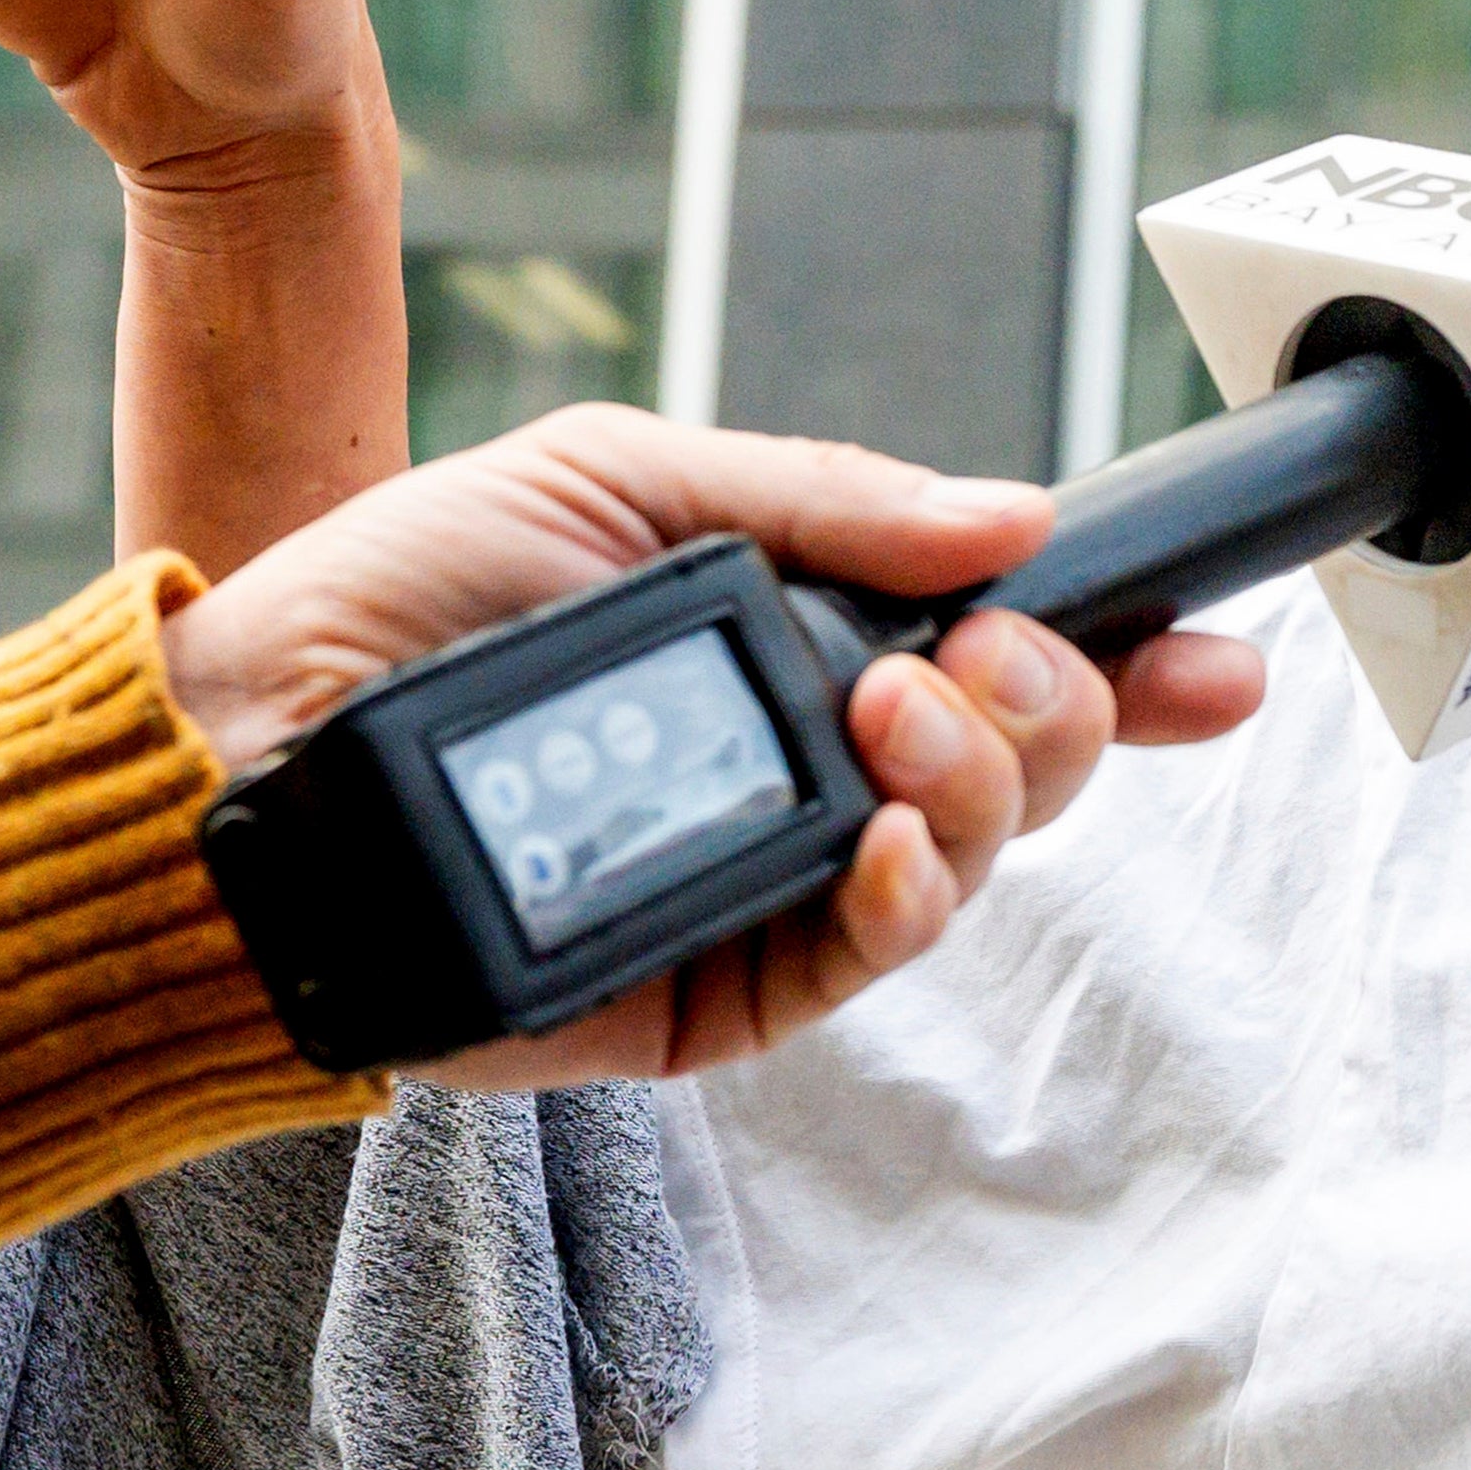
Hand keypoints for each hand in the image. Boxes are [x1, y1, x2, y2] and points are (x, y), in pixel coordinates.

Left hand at [155, 406, 1270, 1089]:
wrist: (253, 755)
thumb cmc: (402, 600)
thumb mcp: (618, 477)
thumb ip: (820, 498)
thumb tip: (1009, 517)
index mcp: (794, 635)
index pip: (1001, 652)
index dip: (1126, 658)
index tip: (1217, 650)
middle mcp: (809, 762)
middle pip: (1024, 757)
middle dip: (1055, 702)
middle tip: (982, 659)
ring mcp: (777, 884)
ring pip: (972, 856)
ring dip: (981, 782)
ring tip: (897, 716)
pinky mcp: (726, 992)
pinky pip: (874, 957)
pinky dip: (911, 893)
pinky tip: (884, 843)